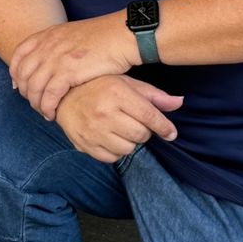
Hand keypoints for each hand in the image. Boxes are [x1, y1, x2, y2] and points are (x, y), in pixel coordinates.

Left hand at [10, 13, 137, 119]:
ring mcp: (56, 58)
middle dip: (25, 92)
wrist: (121, 35)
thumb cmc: (103, 37)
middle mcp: (47, 46)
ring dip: (36, 103)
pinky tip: (52, 114)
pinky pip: (49, 95)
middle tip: (33, 103)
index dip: (15, 72)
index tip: (18, 85)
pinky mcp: (68, 72)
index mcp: (47, 35)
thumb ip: (56, 45)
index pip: (18, 54)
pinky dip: (48, 107)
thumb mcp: (72, 34)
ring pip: (34, 87)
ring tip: (44, 112)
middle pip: (23, 73)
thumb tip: (48, 60)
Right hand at [55, 77, 182, 162]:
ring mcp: (93, 130)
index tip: (170, 133)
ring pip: (128, 149)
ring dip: (128, 141)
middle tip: (132, 120)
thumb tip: (180, 102)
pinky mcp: (84, 145)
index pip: (150, 117)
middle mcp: (104, 112)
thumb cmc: (98, 86)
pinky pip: (112, 158)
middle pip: (141, 135)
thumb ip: (153, 96)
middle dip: (142, 130)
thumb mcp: (126, 83)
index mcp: (117, 93)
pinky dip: (114, 150)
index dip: (164, 127)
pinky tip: (108, 136)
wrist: (62, 96)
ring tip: (119, 128)